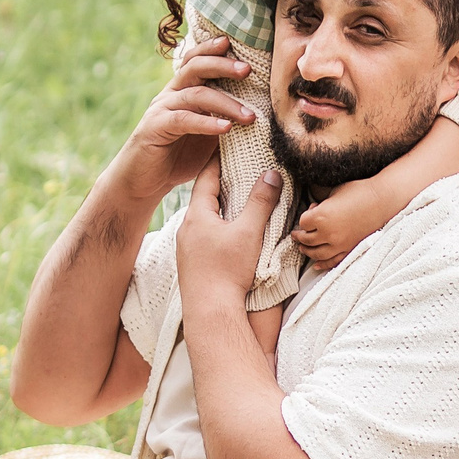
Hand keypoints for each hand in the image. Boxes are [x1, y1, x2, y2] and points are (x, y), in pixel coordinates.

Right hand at [107, 36, 259, 203]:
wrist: (145, 181)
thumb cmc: (179, 157)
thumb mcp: (207, 134)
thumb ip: (225, 118)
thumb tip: (261, 112)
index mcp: (182, 90)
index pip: (195, 60)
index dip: (211, 49)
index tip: (232, 43)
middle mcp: (171, 94)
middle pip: (195, 68)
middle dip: (222, 65)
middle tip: (247, 70)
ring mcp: (161, 109)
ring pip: (195, 94)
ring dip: (226, 103)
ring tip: (250, 116)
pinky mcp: (155, 128)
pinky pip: (184, 120)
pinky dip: (207, 123)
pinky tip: (226, 128)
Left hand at [177, 156, 281, 311]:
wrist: (210, 313)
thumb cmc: (227, 271)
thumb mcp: (249, 232)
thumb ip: (260, 202)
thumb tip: (271, 174)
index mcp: (196, 215)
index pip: (206, 178)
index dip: (218, 160)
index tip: (228, 146)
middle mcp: (186, 229)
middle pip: (204, 198)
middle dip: (221, 183)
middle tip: (238, 168)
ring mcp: (187, 248)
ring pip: (204, 219)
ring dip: (220, 208)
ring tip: (238, 199)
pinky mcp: (193, 265)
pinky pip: (205, 237)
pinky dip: (218, 228)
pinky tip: (230, 233)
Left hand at [293, 181, 380, 269]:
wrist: (382, 200)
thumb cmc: (359, 191)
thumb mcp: (334, 192)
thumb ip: (321, 204)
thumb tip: (314, 209)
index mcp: (321, 216)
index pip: (303, 222)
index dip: (304, 218)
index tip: (309, 212)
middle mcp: (328, 233)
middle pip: (306, 240)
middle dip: (300, 236)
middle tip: (296, 235)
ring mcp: (339, 244)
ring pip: (316, 253)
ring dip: (307, 251)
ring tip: (303, 248)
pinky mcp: (350, 249)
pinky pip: (333, 261)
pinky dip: (323, 264)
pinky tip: (316, 265)